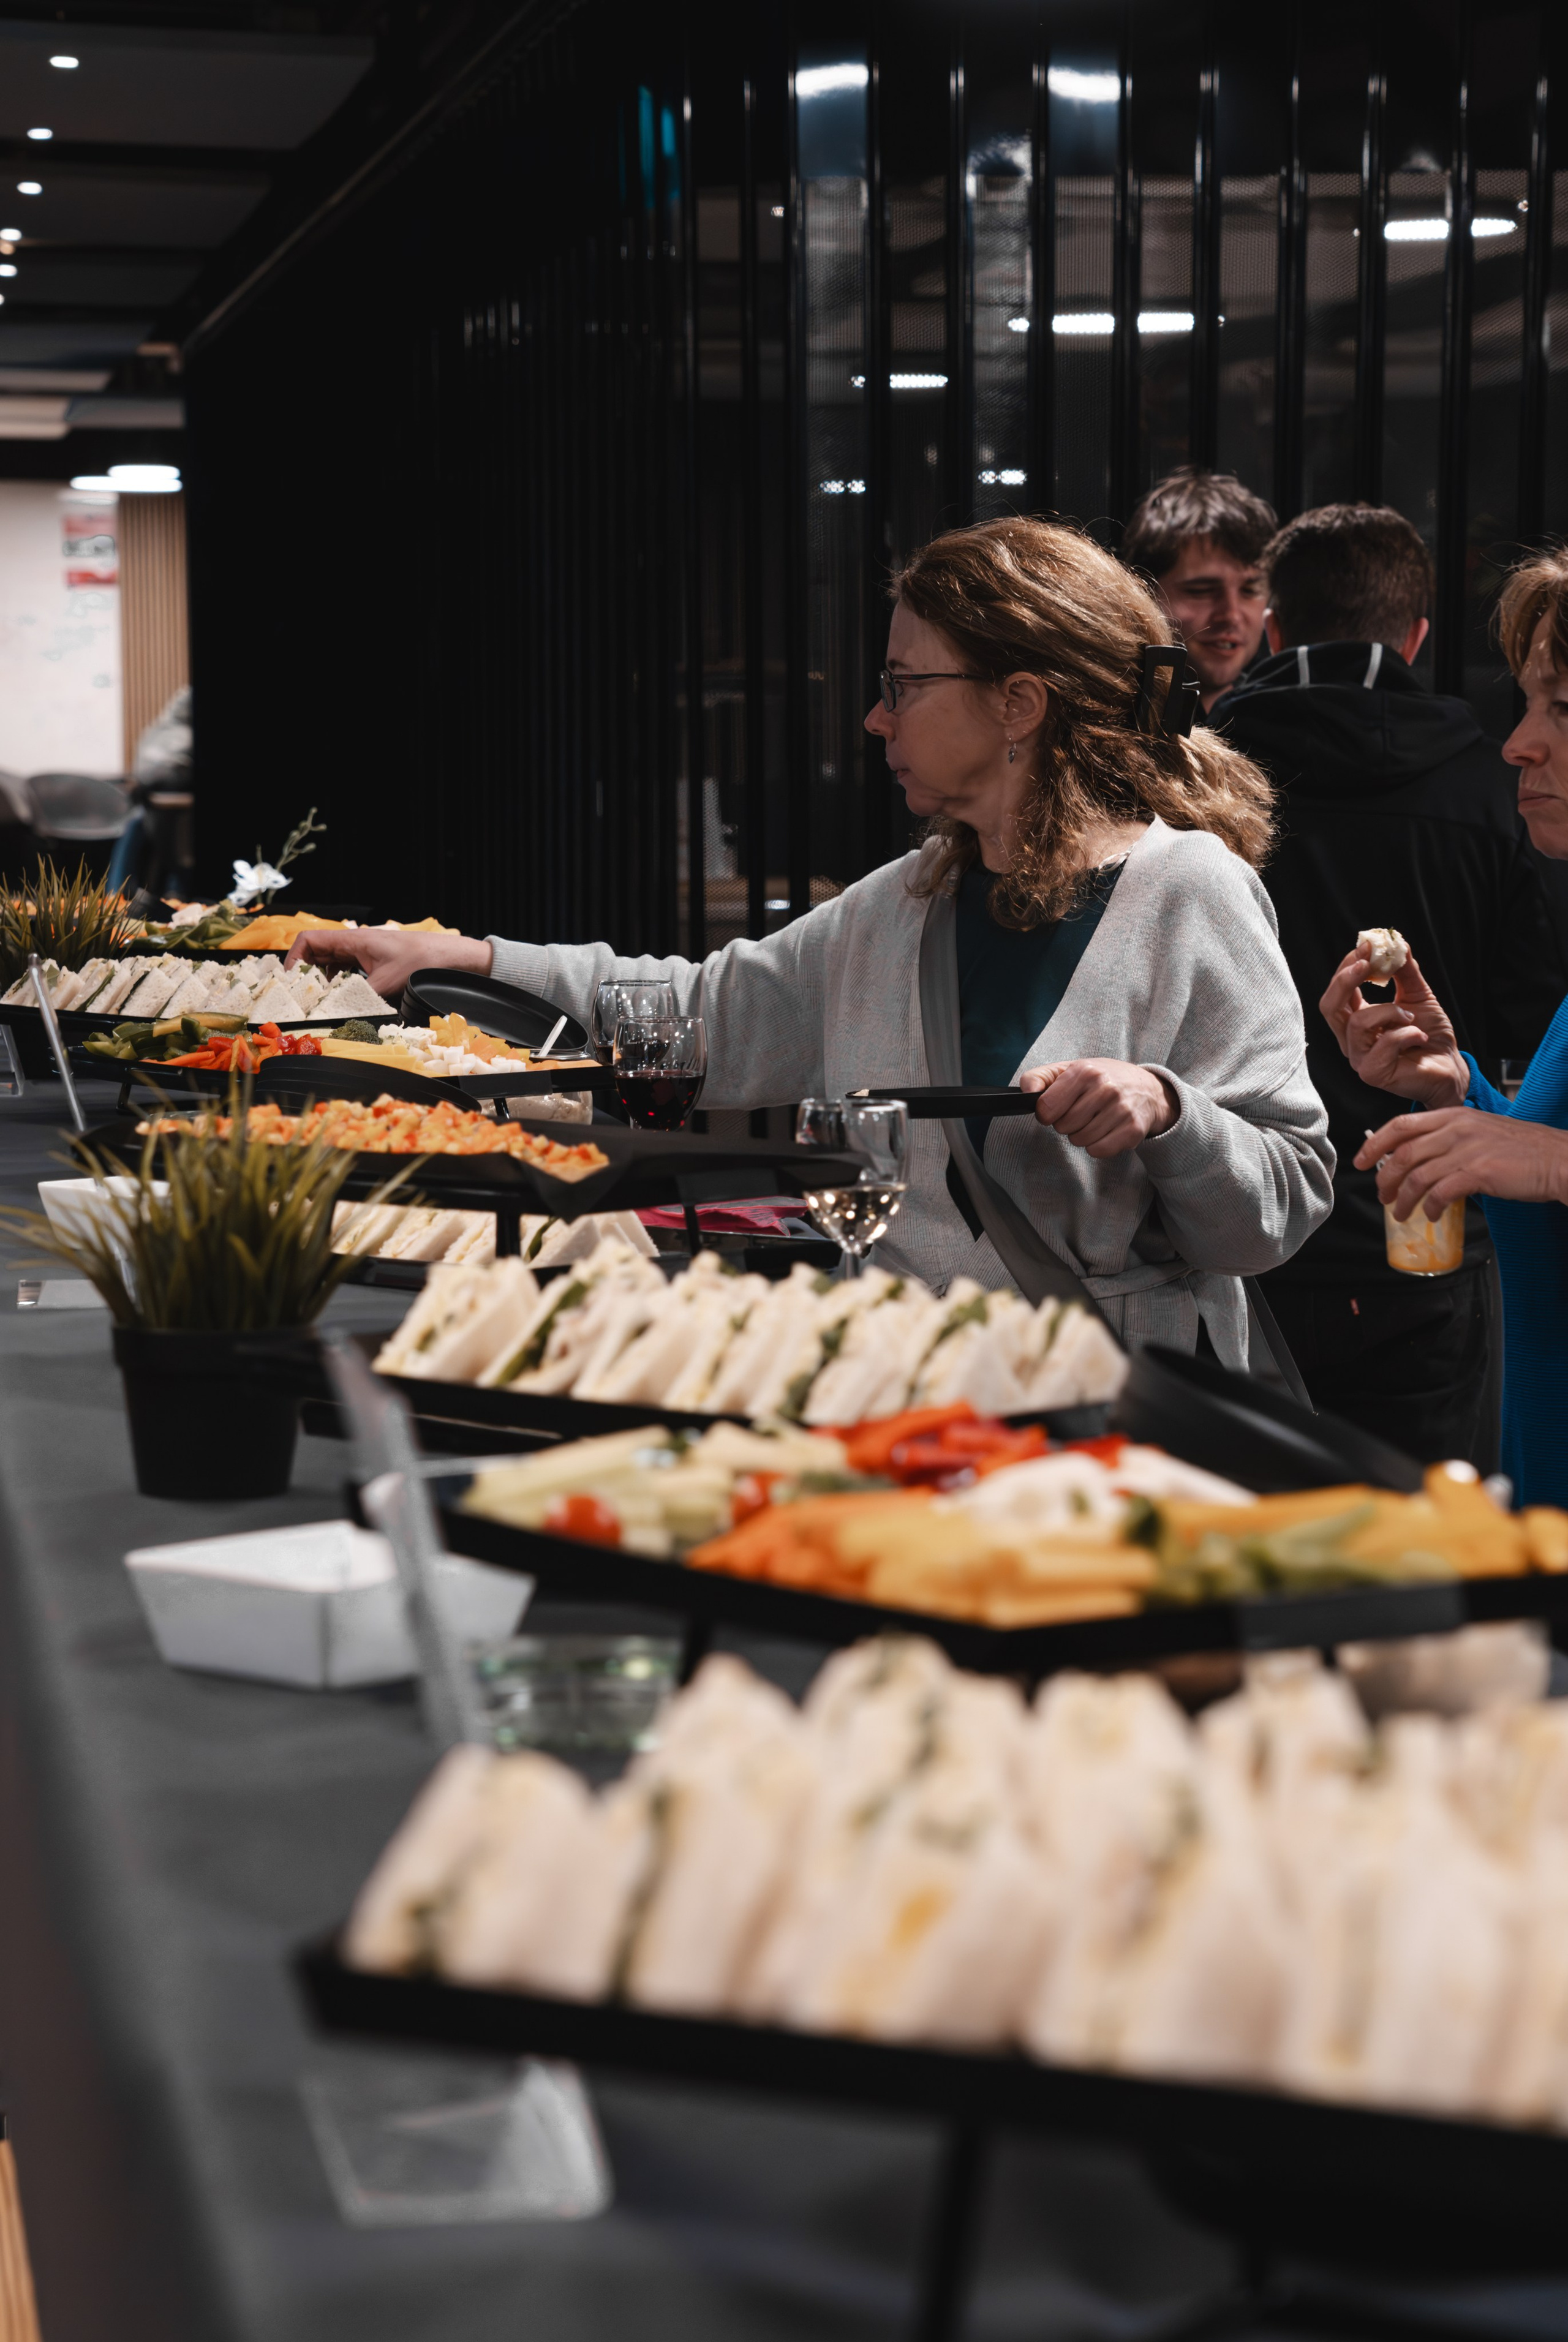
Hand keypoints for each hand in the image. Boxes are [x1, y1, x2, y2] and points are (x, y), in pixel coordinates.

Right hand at [283, 926, 491, 999]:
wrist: (450, 957)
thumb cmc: (421, 962)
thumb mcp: (386, 984)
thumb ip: (359, 998)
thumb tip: (337, 1016)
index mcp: (353, 940)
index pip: (309, 941)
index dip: (294, 958)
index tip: (290, 981)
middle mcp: (355, 943)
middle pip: (317, 953)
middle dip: (305, 973)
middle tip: (300, 997)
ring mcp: (365, 953)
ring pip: (331, 963)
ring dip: (322, 980)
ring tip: (318, 1002)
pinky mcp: (374, 963)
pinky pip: (347, 970)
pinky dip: (339, 983)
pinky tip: (341, 998)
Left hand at [1020, 1059, 1176, 1157]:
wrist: (1148, 1089)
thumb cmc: (1103, 1080)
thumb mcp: (1071, 1069)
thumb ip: (1041, 1078)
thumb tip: (1026, 1092)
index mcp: (1085, 1071)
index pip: (1046, 1107)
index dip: (1046, 1113)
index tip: (1056, 1109)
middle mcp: (1105, 1088)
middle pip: (1062, 1126)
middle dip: (1066, 1123)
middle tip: (1081, 1112)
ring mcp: (1121, 1109)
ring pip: (1080, 1140)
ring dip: (1082, 1135)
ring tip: (1095, 1120)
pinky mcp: (1132, 1130)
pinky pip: (1097, 1151)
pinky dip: (1097, 1146)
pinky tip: (1106, 1130)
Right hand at [1319, 945, 1467, 1106]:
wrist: (1450, 1066)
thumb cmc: (1430, 1033)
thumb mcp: (1418, 995)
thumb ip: (1405, 971)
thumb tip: (1397, 942)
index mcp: (1355, 1021)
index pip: (1337, 993)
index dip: (1347, 968)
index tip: (1367, 946)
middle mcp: (1351, 1040)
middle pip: (1330, 1007)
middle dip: (1346, 980)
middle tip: (1368, 962)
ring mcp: (1360, 1059)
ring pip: (1358, 1023)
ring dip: (1389, 1011)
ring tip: (1411, 1016)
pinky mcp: (1374, 1073)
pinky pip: (1383, 1044)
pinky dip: (1406, 1033)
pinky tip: (1420, 1035)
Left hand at [1354, 1108, 1567, 1219]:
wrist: (1557, 1158)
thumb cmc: (1522, 1150)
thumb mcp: (1480, 1131)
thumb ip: (1451, 1138)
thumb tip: (1423, 1159)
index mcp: (1453, 1115)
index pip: (1401, 1124)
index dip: (1375, 1143)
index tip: (1361, 1161)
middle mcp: (1456, 1128)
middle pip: (1402, 1153)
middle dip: (1385, 1178)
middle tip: (1382, 1195)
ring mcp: (1466, 1149)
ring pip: (1416, 1176)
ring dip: (1403, 1199)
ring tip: (1401, 1213)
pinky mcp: (1478, 1172)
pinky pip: (1440, 1193)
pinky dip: (1430, 1207)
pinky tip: (1431, 1215)